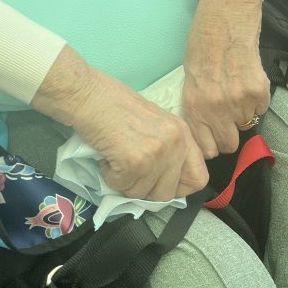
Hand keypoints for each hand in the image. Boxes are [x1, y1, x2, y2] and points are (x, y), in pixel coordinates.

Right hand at [32, 47, 208, 200]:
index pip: (198, 178)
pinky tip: (107, 157)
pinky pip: (122, 187)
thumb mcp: (154, 122)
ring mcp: (156, 153)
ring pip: (142, 194)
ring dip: (124, 182)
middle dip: (145, 190)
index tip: (159, 184)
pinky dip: (110, 177)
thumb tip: (166, 183)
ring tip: (116, 158)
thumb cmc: (114, 104)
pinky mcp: (135, 162)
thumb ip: (167, 148)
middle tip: (130, 172)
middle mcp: (175, 142)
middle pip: (167, 193)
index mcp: (182, 131)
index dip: (178, 188)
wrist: (88, 94)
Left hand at [181, 0, 270, 158]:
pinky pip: (261, 108)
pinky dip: (257, 98)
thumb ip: (197, 106)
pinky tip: (247, 77)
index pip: (207, 149)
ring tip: (236, 86)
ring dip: (244, 112)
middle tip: (229, 115)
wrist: (225, 15)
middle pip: (230, 144)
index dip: (212, 145)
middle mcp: (215, 108)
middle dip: (230, 132)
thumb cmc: (202, 41)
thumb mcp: (190, 77)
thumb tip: (204, 130)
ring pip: (247, 124)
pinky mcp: (258, 90)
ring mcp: (238, 101)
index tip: (214, 137)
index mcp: (194, 105)